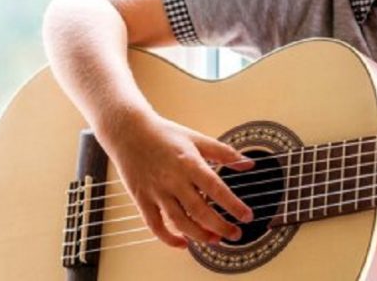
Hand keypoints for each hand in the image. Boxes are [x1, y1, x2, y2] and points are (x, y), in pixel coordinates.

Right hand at [104, 111, 254, 247]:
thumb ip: (224, 153)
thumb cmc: (164, 134)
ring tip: (214, 240)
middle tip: (235, 235)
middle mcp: (173, 180)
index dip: (233, 205)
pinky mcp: (142, 199)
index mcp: (190, 164)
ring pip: (179, 221)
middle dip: (220, 226)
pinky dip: (168, 238)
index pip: (216, 189)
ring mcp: (156, 192)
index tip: (247, 217)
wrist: (128, 132)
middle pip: (199, 210)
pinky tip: (183, 243)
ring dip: (199, 235)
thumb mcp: (197, 138)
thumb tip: (248, 164)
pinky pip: (155, 225)